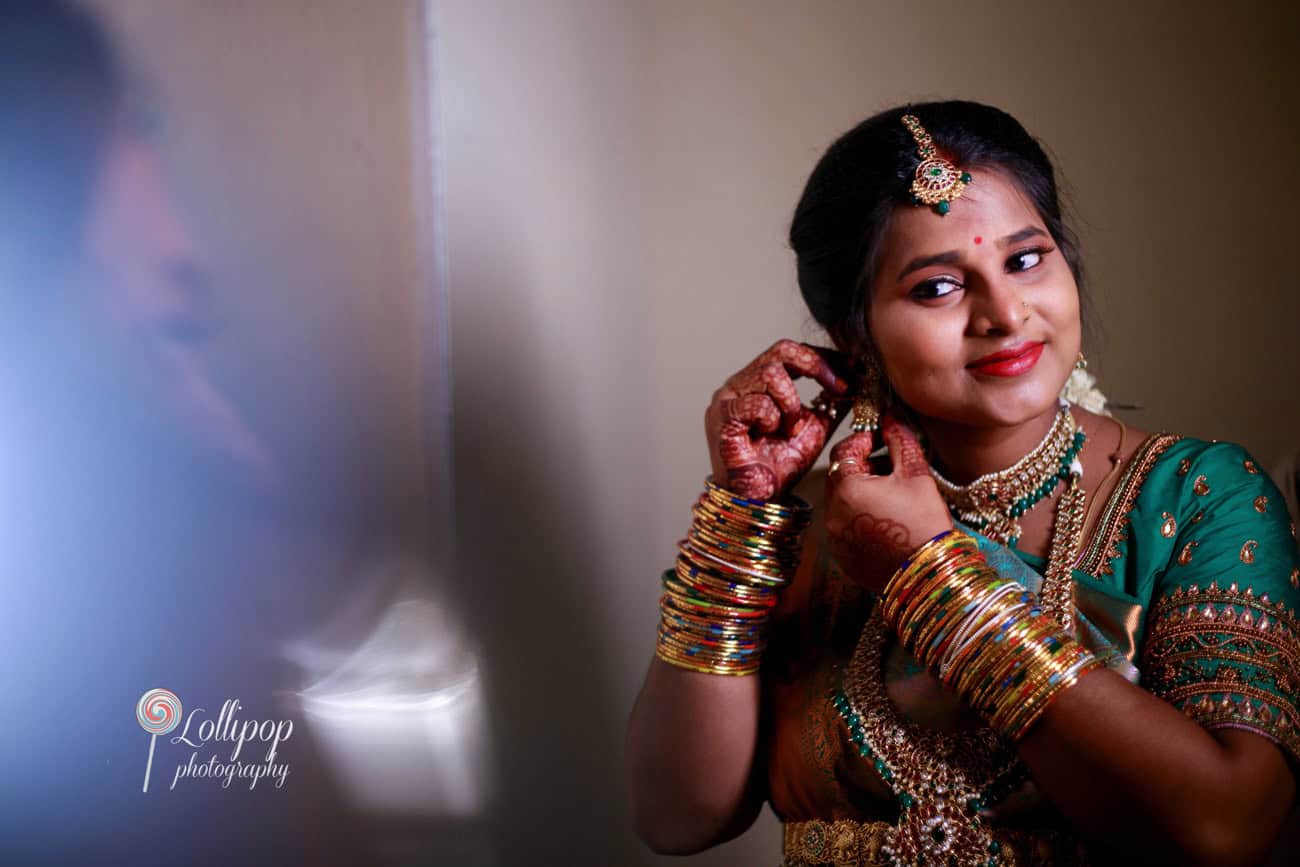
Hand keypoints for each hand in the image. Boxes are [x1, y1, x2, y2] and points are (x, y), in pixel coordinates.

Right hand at [704, 340, 849, 499]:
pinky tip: (770, 435)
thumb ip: (830, 402)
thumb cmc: (779, 466)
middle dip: (816, 366)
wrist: (760, 498)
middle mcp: (739, 384)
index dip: (823, 356)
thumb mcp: (815, 426)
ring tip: (791, 429)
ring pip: (771, 373)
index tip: (853, 366)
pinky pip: (758, 402)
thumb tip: (856, 378)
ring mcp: (727, 398)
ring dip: (792, 403)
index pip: (790, 352)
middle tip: (839, 387)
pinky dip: (773, 419)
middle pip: (781, 350)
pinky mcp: (722, 417)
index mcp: (758, 383)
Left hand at [824, 416, 951, 595]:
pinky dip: (860, 517)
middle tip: (890, 466)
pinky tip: (887, 520)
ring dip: (860, 492)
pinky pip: (844, 526)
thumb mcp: (916, 474)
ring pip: (841, 502)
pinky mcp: (842, 556)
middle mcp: (832, 513)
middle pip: (839, 477)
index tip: (880, 438)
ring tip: (892, 495)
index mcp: (846, 489)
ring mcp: (834, 538)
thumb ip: (899, 440)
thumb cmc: (925, 522)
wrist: (930, 574)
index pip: (843, 451)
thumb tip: (889, 417)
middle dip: (862, 466)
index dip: (863, 440)